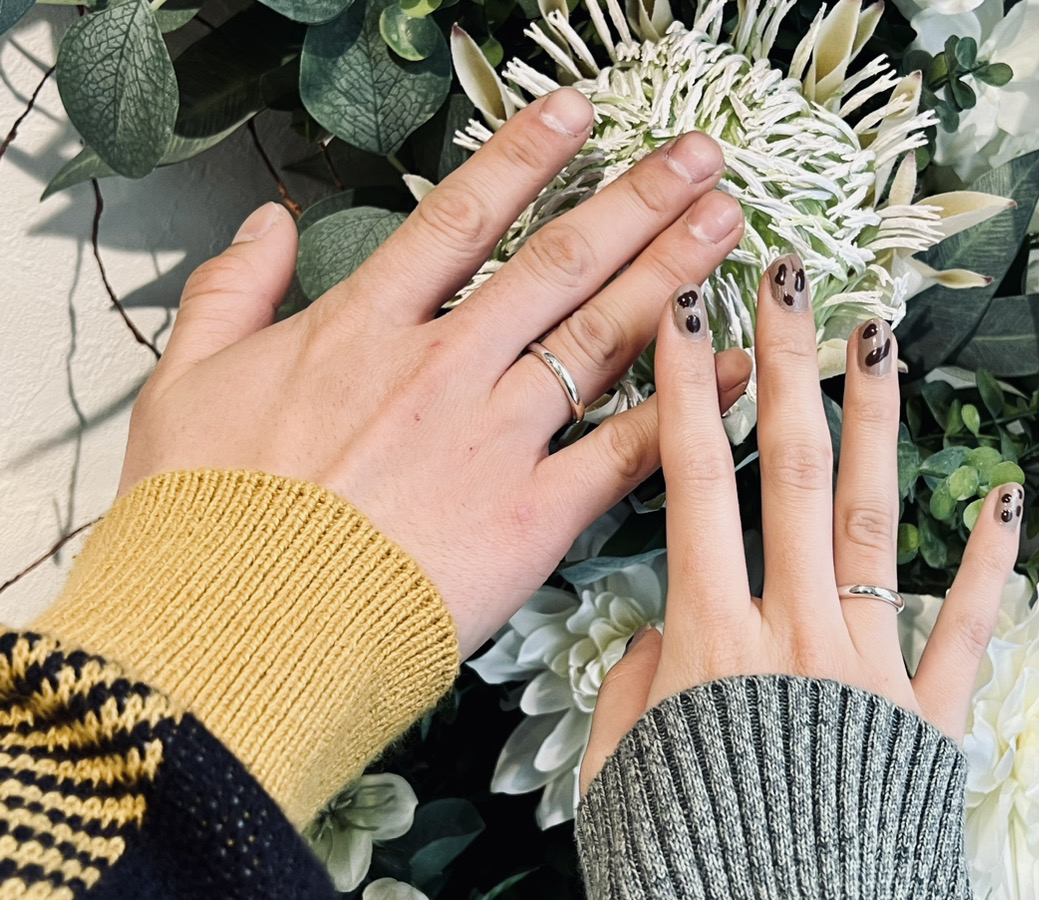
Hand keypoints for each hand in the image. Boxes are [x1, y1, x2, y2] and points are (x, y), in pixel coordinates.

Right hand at [119, 88, 750, 654]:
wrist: (232, 633)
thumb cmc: (204, 524)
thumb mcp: (181, 387)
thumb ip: (228, 292)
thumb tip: (265, 225)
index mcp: (361, 330)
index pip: (460, 218)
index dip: (525, 156)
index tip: (578, 114)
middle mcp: (441, 368)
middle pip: (558, 263)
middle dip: (637, 200)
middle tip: (701, 158)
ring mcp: (491, 439)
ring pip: (600, 336)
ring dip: (671, 272)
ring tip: (727, 225)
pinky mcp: (528, 517)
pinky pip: (624, 450)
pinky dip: (685, 406)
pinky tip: (731, 365)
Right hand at [581, 256, 1021, 789]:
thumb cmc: (688, 862)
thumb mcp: (622, 771)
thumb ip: (638, 683)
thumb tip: (670, 625)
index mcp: (707, 641)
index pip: (690, 485)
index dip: (683, 392)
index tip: (686, 314)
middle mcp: (792, 634)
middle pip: (784, 472)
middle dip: (783, 366)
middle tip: (789, 279)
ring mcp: (868, 670)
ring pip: (867, 521)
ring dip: (872, 422)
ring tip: (880, 337)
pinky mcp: (926, 718)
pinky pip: (961, 629)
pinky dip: (983, 562)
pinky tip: (1004, 494)